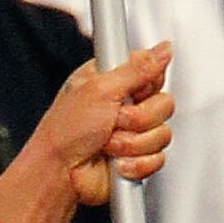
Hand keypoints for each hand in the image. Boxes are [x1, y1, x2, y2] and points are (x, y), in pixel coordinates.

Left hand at [32, 41, 171, 205]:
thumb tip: (162, 50)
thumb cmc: (65, 130)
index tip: (129, 93)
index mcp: (114, 80)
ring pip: (162, 134)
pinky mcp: (139, 158)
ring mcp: (134, 133)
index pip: (153, 73)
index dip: (146, 86)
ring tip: (108, 143)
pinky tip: (116, 161)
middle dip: (138, 118)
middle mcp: (126, 105)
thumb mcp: (100, 88)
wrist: (60, 172)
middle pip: (164, 104)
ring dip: (132, 142)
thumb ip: (137, 68)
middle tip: (114, 121)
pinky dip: (136, 163)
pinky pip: (158, 158)